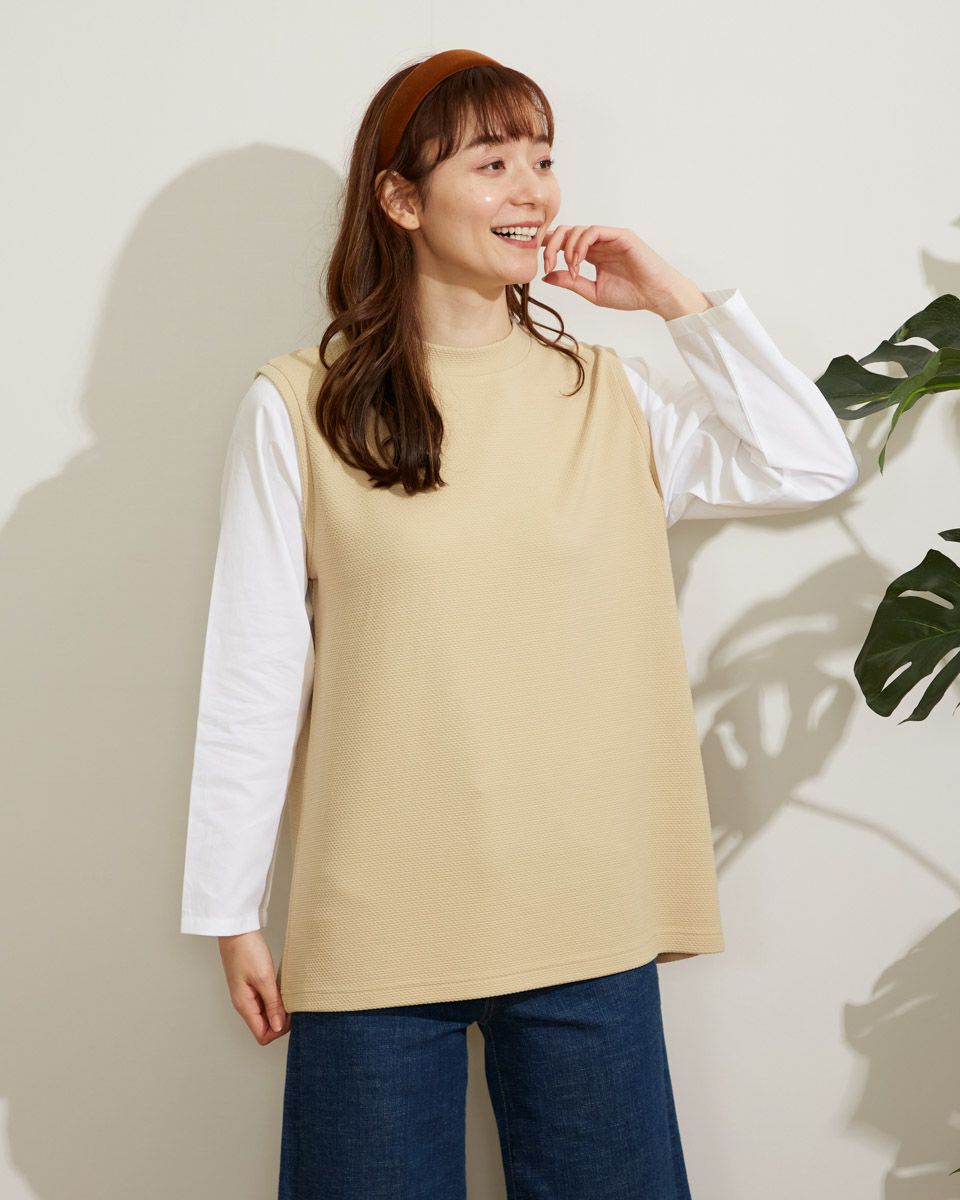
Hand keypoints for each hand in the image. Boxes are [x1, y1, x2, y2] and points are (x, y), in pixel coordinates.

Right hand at [218, 930, 289, 1044]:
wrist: (236, 930)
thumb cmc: (246, 950)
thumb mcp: (264, 978)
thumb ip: (272, 1004)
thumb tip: (278, 1027)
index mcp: (244, 1005)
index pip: (262, 1035)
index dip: (279, 1029)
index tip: (290, 1014)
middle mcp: (244, 1003)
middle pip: (265, 1026)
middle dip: (281, 1019)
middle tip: (292, 1001)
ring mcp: (247, 994)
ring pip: (265, 1013)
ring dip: (278, 1007)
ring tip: (287, 992)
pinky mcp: (250, 984)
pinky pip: (264, 1000)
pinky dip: (275, 997)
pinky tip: (281, 986)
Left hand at [540, 225, 710, 319]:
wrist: (656, 295)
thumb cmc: (630, 295)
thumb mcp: (593, 291)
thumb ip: (571, 282)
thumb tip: (547, 277)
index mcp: (592, 254)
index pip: (565, 243)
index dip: (549, 248)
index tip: (542, 265)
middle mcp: (598, 243)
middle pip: (566, 232)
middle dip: (552, 246)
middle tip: (549, 265)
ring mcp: (609, 237)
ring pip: (577, 230)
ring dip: (567, 249)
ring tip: (572, 269)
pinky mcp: (619, 235)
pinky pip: (593, 231)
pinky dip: (581, 245)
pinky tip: (579, 262)